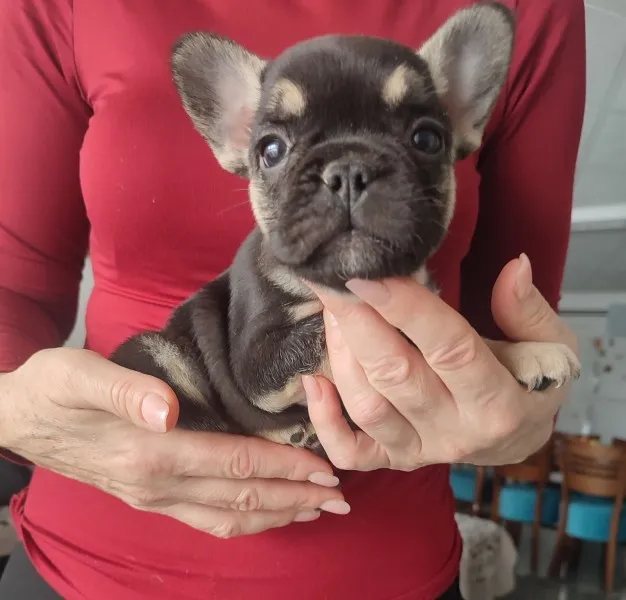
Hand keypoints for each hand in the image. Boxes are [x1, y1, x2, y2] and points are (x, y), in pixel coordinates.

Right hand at [0, 348, 347, 537]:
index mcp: (149, 452)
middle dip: (295, 495)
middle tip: (341, 497)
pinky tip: (265, 514)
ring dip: (277, 513)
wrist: (18, 420)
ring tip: (317, 510)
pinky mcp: (149, 499)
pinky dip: (244, 519)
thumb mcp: (78, 376)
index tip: (325, 467)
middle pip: (241, 494)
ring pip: (228, 515)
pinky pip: (206, 518)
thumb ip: (126, 390)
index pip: (235, 461)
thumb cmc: (51, 390)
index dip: (284, 465)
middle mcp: (157, 484)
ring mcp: (154, 498)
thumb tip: (168, 409)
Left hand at [304, 254, 578, 470]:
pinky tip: (313, 379)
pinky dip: (323, 420)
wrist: (519, 435)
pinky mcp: (394, 459)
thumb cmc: (533, 381)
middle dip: (357, 323)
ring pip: (367, 406)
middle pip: (396, 376)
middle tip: (332, 281)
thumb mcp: (552, 345)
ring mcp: (420, 450)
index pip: (449, 350)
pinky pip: (350, 451)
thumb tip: (512, 266)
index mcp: (499, 402)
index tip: (368, 275)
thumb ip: (528, 310)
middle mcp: (456, 432)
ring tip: (331, 311)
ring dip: (340, 356)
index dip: (407, 311)